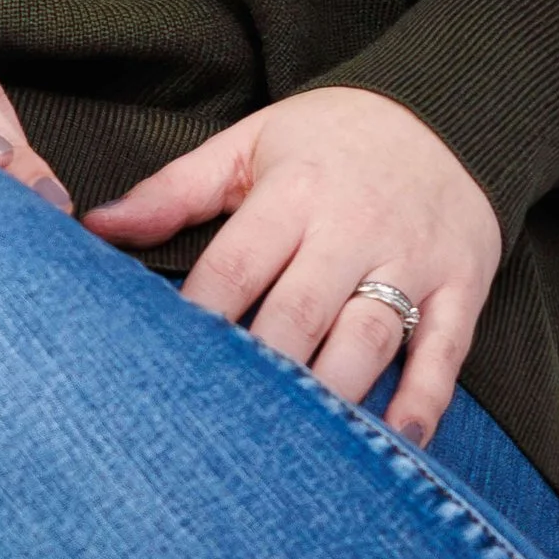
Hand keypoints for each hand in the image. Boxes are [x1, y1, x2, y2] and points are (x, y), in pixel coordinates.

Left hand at [81, 85, 500, 439]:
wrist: (447, 111)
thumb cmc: (327, 141)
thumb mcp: (248, 146)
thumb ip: (173, 191)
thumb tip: (95, 227)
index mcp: (294, 190)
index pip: (237, 263)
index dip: (201, 318)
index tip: (167, 369)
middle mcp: (354, 225)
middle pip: (300, 310)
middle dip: (262, 369)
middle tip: (221, 429)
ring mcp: (413, 257)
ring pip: (368, 336)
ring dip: (332, 392)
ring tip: (295, 447)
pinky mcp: (463, 284)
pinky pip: (445, 349)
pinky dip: (423, 399)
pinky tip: (395, 442)